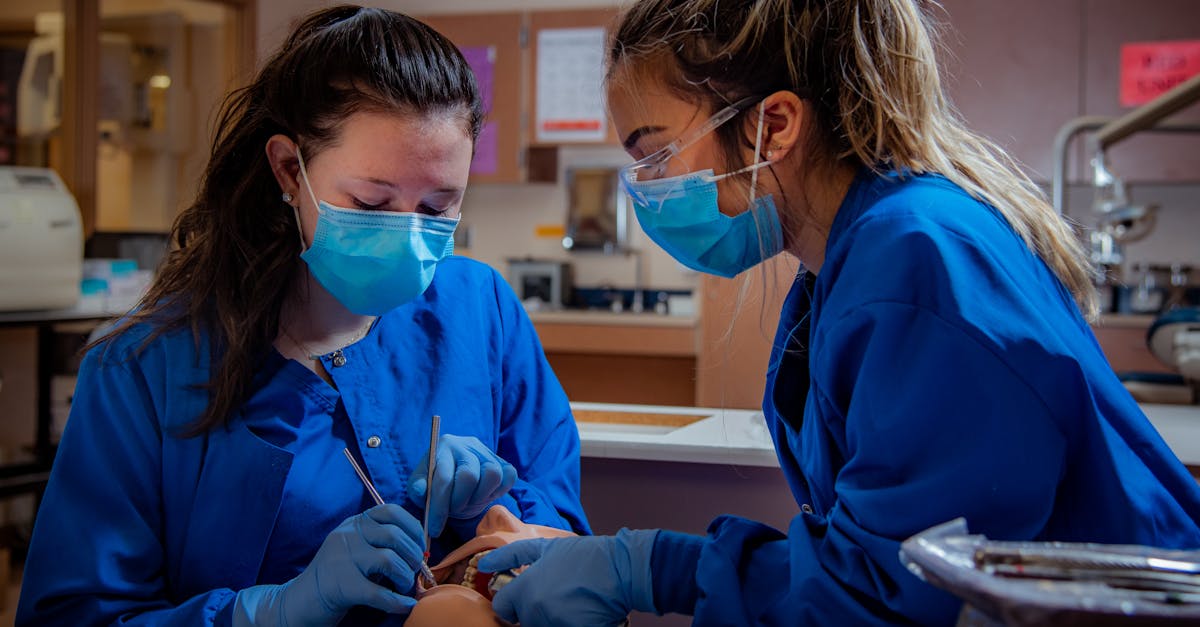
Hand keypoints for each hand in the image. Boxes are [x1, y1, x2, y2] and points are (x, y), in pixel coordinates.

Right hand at [234, 504, 424, 625]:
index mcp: (354, 524)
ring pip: (390, 560)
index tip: (420, 546)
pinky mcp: (341, 585)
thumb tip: (421, 549)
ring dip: (405, 576)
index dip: (413, 528)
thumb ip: (382, 542)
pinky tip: (405, 604)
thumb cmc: (339, 576)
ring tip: (404, 586)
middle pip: (394, 536)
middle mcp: (347, 535)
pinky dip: (398, 601)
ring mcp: (342, 558)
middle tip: (415, 571)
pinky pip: (379, 592)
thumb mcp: (358, 549)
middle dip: (413, 555)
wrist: (301, 601)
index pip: (391, 511)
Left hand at [407, 434, 516, 537]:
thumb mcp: (421, 486)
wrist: (458, 479)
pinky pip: (508, 477)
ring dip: (478, 497)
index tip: (434, 529)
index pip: (444, 477)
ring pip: (492, 474)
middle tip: (453, 511)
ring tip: (467, 502)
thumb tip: (419, 490)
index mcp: (445, 445)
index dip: (439, 506)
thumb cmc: (437, 484)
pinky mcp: (504, 463)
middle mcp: (468, 444)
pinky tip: (481, 496)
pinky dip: (496, 492)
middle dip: (458, 502)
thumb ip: (417, 488)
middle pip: (469, 476)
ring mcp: (489, 453)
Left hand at [477, 529, 658, 626]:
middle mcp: (535, 611)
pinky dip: (569, 622)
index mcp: (525, 589)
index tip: (524, 597)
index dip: (512, 602)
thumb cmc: (584, 557)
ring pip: (542, 626)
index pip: (503, 608)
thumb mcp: (545, 548)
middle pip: (524, 620)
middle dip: (535, 610)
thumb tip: (483, 563)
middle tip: (556, 595)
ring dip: (552, 618)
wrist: (621, 570)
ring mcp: (554, 624)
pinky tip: (580, 612)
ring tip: (570, 602)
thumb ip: (511, 556)